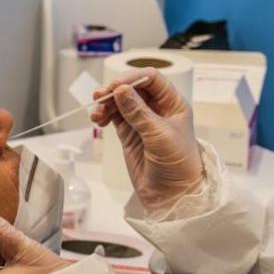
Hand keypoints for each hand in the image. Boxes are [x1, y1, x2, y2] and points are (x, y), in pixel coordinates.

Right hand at [90, 67, 204, 211]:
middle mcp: (158, 108)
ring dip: (107, 103)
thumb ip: (139, 112)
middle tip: (99, 97)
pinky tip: (98, 120)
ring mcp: (142, 121)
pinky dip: (105, 114)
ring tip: (96, 114)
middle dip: (115, 90)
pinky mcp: (130, 133)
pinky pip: (115, 116)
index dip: (133, 78)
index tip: (115, 86)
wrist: (172, 195)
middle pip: (133, 88)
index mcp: (173, 104)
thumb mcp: (159, 135)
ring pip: (121, 101)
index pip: (152, 79)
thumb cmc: (177, 164)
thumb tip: (120, 89)